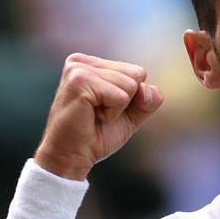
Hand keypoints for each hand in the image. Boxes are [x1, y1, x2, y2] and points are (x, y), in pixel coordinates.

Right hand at [33, 53, 163, 180]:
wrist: (71, 156)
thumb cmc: (97, 135)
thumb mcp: (131, 114)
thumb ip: (148, 100)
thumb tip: (148, 88)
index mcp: (92, 63)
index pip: (137, 72)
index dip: (131, 97)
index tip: (105, 108)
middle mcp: (82, 61)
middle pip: (136, 75)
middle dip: (125, 101)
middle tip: (99, 113)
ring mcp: (79, 69)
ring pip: (130, 86)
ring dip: (117, 108)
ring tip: (94, 114)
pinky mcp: (80, 82)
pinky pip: (120, 97)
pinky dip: (112, 113)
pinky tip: (91, 116)